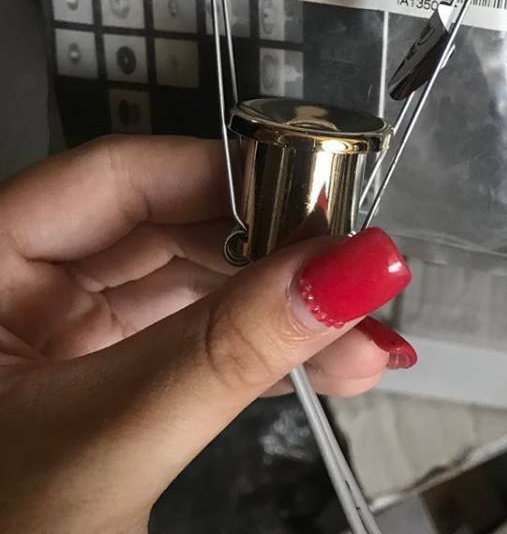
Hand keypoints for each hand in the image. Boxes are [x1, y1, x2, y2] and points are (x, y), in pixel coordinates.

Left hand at [0, 136, 414, 532]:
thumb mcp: (112, 440)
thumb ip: (230, 349)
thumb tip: (349, 268)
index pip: (117, 177)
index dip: (224, 177)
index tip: (319, 194)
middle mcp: (22, 285)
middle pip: (169, 227)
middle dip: (273, 256)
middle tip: (353, 272)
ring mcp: (63, 335)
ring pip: (192, 287)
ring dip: (282, 313)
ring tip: (363, 339)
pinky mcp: (103, 380)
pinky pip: (192, 340)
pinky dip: (257, 354)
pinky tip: (328, 366)